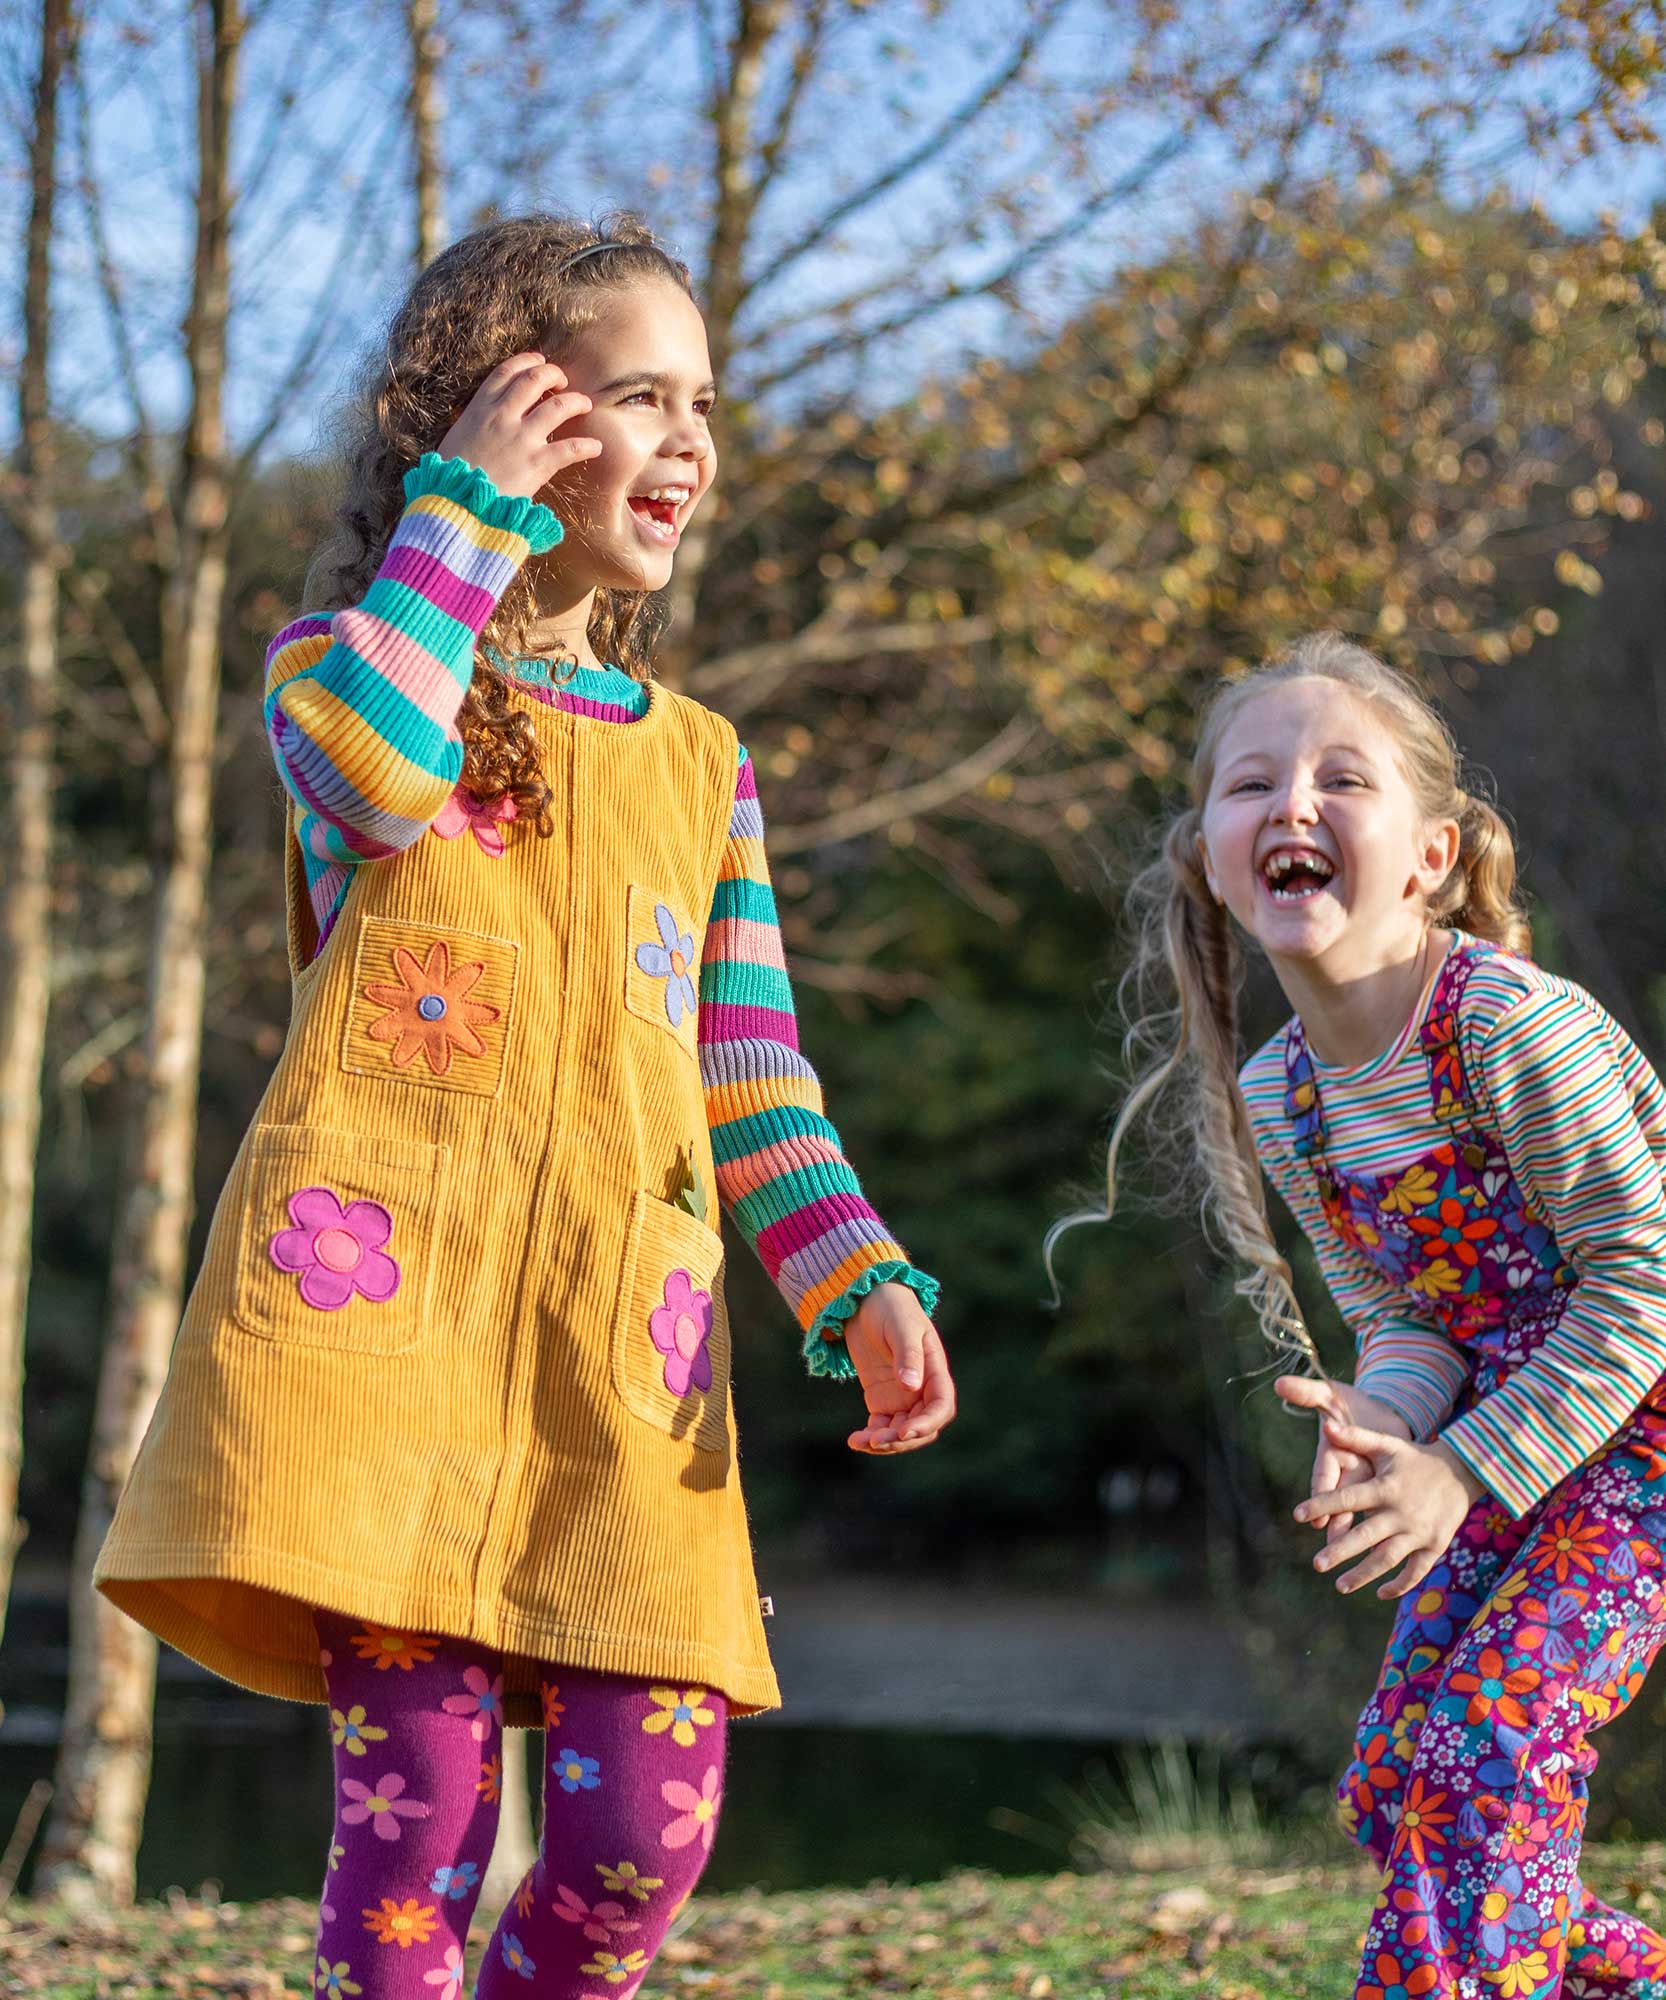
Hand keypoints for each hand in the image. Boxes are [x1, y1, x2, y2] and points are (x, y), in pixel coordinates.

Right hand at [438, 352, 600, 500]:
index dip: (527, 361)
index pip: (507, 371)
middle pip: (536, 379)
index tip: (539, 361)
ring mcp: (522, 438)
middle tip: (563, 381)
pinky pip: (571, 448)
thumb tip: (486, 420)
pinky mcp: (537, 464)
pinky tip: (595, 447)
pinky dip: (587, 446)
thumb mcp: (457, 438)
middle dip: (554, 374)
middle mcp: (502, 416)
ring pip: (558, 406)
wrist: (456, 504)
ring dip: (576, 401)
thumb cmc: (451, 476)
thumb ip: (476, 423)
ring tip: (585, 404)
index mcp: (480, 408)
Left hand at [841, 1282, 955, 1455]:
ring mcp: (902, 1397)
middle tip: (876, 1441)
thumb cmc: (890, 1307)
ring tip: (860, 1442)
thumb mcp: (900, 1327)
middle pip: (922, 1426)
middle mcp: (922, 1388)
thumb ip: (908, 1355)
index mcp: (934, 1370)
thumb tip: (911, 1387)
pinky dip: (871, 1437)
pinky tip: (855, 1440)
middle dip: (902, 1439)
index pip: (941, 1406)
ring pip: (901, 1432)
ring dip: (885, 1442)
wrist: (865, 1301)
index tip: (904, 1432)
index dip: (926, 1424)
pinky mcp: (882, 1400)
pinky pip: (881, 1427)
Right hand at [1275, 1375, 1412, 1544]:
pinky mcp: (1383, 1487)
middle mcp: (1346, 1472)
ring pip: (1358, 1511)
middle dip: (1335, 1524)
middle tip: (1330, 1548)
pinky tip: (1384, 1549)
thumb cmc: (1352, 1403)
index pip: (1324, 1476)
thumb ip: (1308, 1391)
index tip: (1315, 1518)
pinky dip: (1379, 1528)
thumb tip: (1281, 1384)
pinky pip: (1378, 1508)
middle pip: (1339, 1502)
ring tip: (1353, 1558)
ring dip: (1354, 1533)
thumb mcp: (1331, 1394)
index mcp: (1333, 1452)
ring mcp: (1365, 1482)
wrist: (1383, 1409)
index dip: (1320, 1496)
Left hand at [1293, 1415, 1485, 1598]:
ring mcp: (1419, 1531)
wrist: (1462, 1472)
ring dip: (1364, 1575)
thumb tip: (1327, 1426)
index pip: (1349, 1498)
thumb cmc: (1416, 1458)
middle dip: (1340, 1551)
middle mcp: (1401, 1512)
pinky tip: (1380, 1593)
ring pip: (1388, 1559)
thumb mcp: (1388, 1445)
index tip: (1298, 1515)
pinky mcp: (1435, 1545)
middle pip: (1366, 1536)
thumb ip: (1357, 1437)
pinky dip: (1400, 1585)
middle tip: (1316, 1564)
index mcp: (1386, 1487)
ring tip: (1340, 1586)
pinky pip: (1417, 1571)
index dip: (1322, 1505)